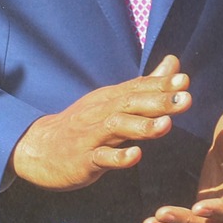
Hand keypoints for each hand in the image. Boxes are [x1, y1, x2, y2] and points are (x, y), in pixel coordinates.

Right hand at [10, 55, 190, 190]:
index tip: (184, 80)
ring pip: (116, 127)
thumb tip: (174, 64)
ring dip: (141, 126)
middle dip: (158, 101)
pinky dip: (118, 157)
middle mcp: (100, 113)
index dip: (160, 84)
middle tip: (185, 98)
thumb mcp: (111, 102)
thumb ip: (145, 86)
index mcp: (109, 99)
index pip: (137, 88)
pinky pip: (101, 157)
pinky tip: (135, 156)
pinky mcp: (83, 159)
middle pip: (130, 103)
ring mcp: (90, 135)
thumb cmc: (82, 126)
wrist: (37, 148)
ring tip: (166, 124)